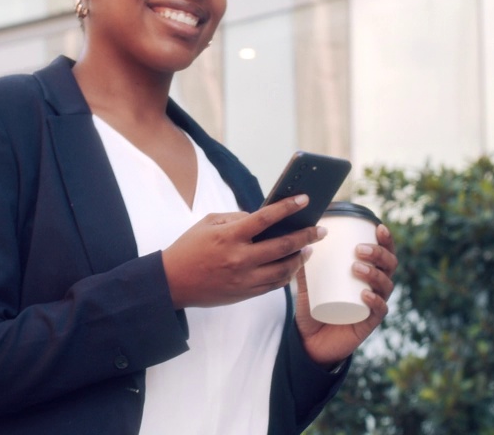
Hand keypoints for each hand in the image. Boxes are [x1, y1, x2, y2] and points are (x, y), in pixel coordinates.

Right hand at [162, 195, 325, 308]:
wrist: (173, 282)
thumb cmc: (190, 248)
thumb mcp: (208, 223)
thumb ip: (236, 218)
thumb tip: (263, 218)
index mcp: (230, 236)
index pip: (266, 218)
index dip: (288, 207)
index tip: (305, 200)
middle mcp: (240, 257)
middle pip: (283, 245)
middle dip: (306, 235)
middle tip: (321, 229)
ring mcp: (244, 278)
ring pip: (284, 268)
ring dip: (301, 257)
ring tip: (310, 248)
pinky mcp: (246, 293)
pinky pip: (275, 284)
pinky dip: (288, 274)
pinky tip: (294, 266)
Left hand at [295, 223, 397, 367]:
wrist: (311, 341)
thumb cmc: (314, 308)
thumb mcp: (306, 285)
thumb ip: (302, 267)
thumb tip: (298, 243)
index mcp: (368, 274)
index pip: (384, 253)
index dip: (385, 240)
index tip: (377, 226)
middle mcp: (376, 288)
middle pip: (389, 266)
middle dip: (378, 254)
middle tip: (359, 249)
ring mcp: (374, 305)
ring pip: (385, 286)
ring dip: (374, 274)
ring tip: (356, 267)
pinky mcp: (369, 323)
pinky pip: (379, 311)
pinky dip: (375, 301)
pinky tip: (366, 294)